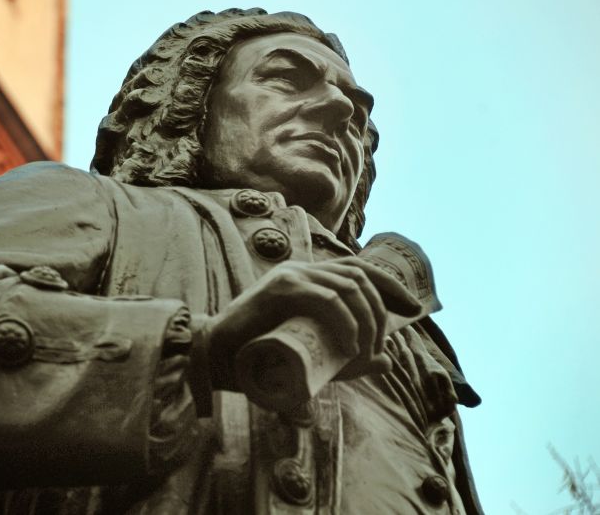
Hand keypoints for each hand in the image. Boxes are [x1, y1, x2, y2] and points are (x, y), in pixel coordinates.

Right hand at [203, 257, 421, 389]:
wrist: (217, 356)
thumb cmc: (261, 356)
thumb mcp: (314, 354)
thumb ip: (347, 358)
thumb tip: (388, 362)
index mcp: (309, 276)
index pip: (360, 269)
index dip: (392, 285)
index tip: (415, 309)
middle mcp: (301, 269)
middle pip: (359, 276)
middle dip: (384, 308)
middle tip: (384, 344)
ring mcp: (290, 276)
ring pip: (347, 287)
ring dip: (368, 319)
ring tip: (368, 350)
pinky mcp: (279, 290)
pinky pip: (325, 299)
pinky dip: (346, 321)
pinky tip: (353, 342)